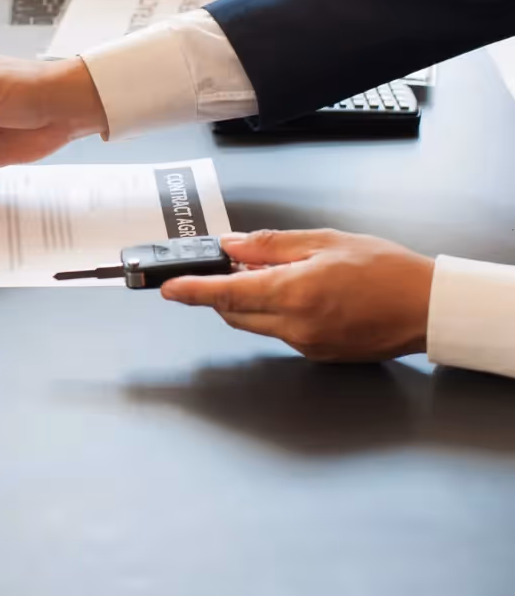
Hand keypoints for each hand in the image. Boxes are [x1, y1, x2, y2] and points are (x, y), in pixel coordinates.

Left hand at [161, 230, 434, 361]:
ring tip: (274, 274)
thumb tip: (232, 245)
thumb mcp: (325, 241)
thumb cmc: (387, 270)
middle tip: (228, 265)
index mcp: (294, 292)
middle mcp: (294, 324)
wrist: (428, 308)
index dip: (192, 290)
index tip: (168, 288)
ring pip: (254, 323)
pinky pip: (278, 332)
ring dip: (248, 301)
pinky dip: (274, 312)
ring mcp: (304, 343)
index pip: (226, 293)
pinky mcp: (315, 353)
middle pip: (233, 312)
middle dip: (221, 291)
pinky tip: (298, 294)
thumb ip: (271, 245)